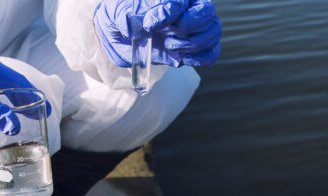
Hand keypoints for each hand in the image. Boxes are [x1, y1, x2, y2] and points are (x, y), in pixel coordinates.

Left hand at [94, 0, 221, 68]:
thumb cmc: (120, 18)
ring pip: (213, 31)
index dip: (169, 12)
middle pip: (207, 12)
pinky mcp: (192, 49)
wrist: (120, 37)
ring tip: (170, 46)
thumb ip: (122, 16)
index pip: (180, 0)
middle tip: (168, 36)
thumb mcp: (114, 14)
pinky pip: (212, 52)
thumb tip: (130, 23)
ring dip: (193, 43)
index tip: (149, 24)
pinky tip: (183, 58)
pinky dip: (201, 58)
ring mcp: (193, 29)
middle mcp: (187, 8)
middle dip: (189, 25)